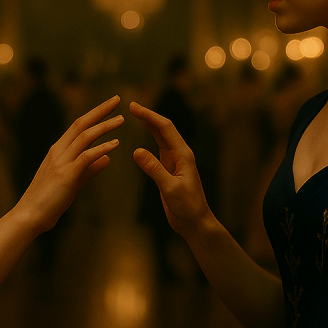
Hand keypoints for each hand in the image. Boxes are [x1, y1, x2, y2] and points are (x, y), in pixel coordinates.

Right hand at [16, 95, 122, 233]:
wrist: (30, 216)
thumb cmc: (49, 200)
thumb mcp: (73, 181)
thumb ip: (89, 169)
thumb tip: (107, 160)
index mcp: (58, 150)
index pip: (78, 126)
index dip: (95, 114)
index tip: (110, 105)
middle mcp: (58, 151)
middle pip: (81, 124)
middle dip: (100, 110)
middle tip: (117, 99)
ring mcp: (61, 162)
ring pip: (84, 137)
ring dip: (104, 126)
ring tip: (121, 119)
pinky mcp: (66, 175)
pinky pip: (86, 157)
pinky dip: (101, 149)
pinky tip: (115, 144)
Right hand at [129, 102, 214, 236]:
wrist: (196, 222)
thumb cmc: (187, 207)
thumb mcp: (169, 188)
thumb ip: (154, 169)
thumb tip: (136, 150)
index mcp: (183, 155)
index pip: (165, 128)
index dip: (149, 115)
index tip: (133, 107)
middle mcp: (180, 154)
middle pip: (163, 129)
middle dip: (148, 116)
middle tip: (131, 105)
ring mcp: (175, 161)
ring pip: (161, 137)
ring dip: (149, 124)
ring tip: (136, 114)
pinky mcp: (170, 169)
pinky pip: (159, 148)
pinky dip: (150, 138)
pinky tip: (143, 134)